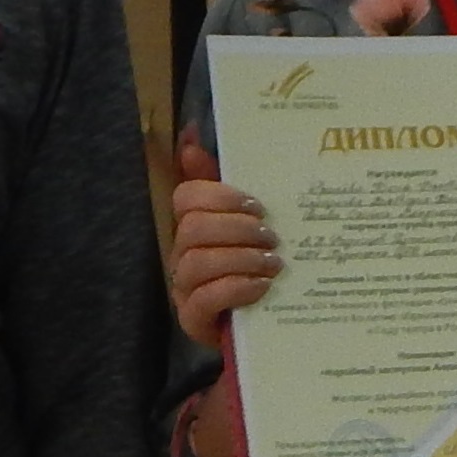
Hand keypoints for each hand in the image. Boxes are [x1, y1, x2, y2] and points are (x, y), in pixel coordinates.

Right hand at [169, 137, 278, 355]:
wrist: (265, 323)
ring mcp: (184, 288)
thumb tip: (190, 133)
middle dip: (238, 229)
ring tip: (274, 264)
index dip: (220, 196)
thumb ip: (225, 179)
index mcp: (195, 224)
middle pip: (193, 228)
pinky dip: (236, 288)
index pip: (186, 197)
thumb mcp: (249, 220)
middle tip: (273, 237)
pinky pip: (204, 299)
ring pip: (198, 262)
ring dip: (241, 259)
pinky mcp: (193, 320)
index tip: (258, 205)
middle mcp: (182, 253)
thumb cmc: (255, 265)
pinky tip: (263, 286)